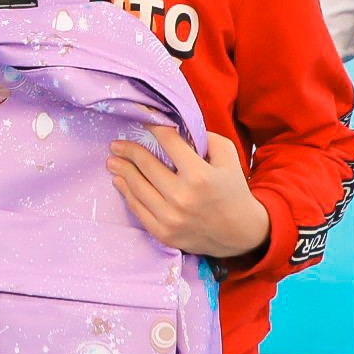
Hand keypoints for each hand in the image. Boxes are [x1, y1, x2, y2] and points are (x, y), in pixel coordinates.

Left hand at [108, 127, 270, 259]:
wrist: (241, 233)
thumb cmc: (233, 190)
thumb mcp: (228, 157)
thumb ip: (206, 138)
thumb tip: (177, 128)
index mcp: (199, 175)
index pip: (168, 142)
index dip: (153, 127)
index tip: (141, 119)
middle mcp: (182, 197)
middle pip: (145, 164)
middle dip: (128, 150)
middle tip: (116, 144)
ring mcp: (170, 218)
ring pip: (136, 187)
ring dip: (121, 170)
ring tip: (113, 161)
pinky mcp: (163, 233)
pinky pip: (137, 209)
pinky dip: (126, 193)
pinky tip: (120, 182)